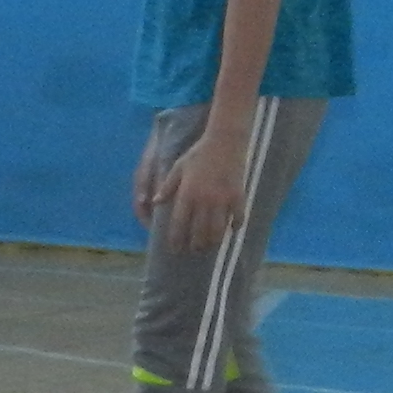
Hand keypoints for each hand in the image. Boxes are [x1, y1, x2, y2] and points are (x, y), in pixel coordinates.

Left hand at [155, 123, 251, 249]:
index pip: (179, 224)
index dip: (176, 239)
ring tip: (210, 246)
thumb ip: (167, 186)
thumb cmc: (199, 153)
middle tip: (194, 251)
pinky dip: (235, 227)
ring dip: (213, 241)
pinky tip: (232, 230)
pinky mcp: (237, 196)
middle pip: (199, 232)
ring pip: (218, 229)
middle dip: (196, 245)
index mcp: (187, 194)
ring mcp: (222, 200)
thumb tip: (154, 202)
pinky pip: (238, 218)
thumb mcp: (178, 167)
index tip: (175, 249)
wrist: (225, 141)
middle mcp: (204, 200)